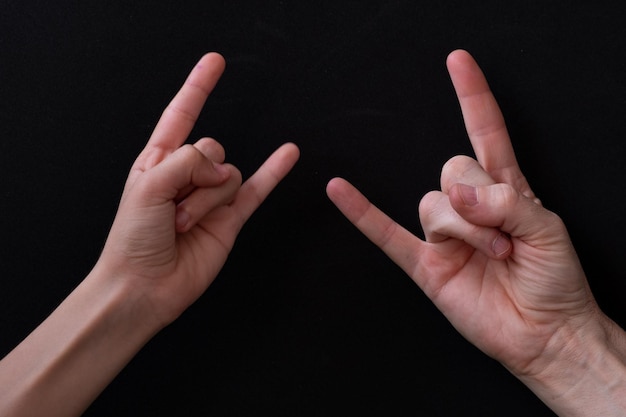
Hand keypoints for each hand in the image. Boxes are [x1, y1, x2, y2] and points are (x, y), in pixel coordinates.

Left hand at [98, 53, 299, 326]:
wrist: (144, 286)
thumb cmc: (133, 239)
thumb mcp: (149, 184)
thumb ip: (189, 161)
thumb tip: (222, 169)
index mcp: (159, 161)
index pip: (182, 114)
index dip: (198, 87)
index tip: (215, 63)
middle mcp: (186, 176)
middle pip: (212, 149)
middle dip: (197, 176)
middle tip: (175, 206)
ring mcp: (210, 197)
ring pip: (229, 176)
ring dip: (208, 199)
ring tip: (184, 223)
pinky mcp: (229, 219)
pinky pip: (257, 189)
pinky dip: (274, 171)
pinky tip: (287, 153)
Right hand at [326, 50, 599, 378]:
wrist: (546, 333)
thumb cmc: (555, 280)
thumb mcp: (548, 230)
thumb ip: (506, 202)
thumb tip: (458, 194)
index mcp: (504, 189)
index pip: (484, 132)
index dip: (472, 96)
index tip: (458, 62)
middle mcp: (469, 207)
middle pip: (452, 170)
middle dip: (480, 202)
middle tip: (506, 236)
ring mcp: (445, 236)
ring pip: (432, 206)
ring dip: (465, 229)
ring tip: (494, 254)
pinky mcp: (427, 265)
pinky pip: (387, 235)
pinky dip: (362, 214)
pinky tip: (340, 191)